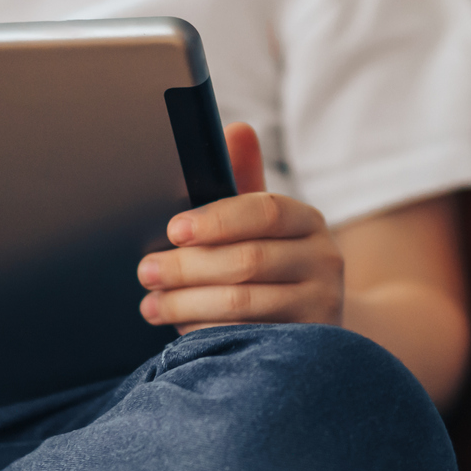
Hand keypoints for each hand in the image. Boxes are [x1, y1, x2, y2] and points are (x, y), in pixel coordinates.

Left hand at [136, 122, 343, 330]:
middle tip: (146, 271)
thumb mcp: (260, 223)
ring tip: (151, 305)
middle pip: (247, 261)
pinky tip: (179, 330)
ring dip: (187, 303)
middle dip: (187, 267)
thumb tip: (236, 129)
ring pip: (244, 303)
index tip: (173, 230)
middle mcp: (324, 258)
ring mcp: (322, 303)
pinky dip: (208, 332)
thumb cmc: (273, 259)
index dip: (215, 220)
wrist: (315, 319)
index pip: (263, 211)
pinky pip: (249, 338)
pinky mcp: (308, 342)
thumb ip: (242, 180)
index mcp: (307, 219)